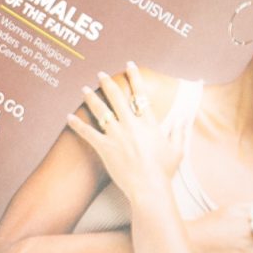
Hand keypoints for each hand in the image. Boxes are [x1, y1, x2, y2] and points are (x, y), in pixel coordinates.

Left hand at [62, 66, 182, 204]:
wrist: (149, 188)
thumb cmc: (164, 171)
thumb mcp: (177, 150)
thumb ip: (179, 132)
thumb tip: (183, 119)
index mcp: (148, 124)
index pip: (140, 95)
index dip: (135, 78)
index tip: (130, 65)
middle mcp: (131, 125)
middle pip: (117, 98)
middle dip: (108, 83)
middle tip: (100, 74)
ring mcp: (117, 136)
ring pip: (101, 111)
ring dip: (91, 98)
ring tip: (84, 88)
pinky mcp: (105, 148)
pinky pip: (88, 133)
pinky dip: (78, 124)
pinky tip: (68, 117)